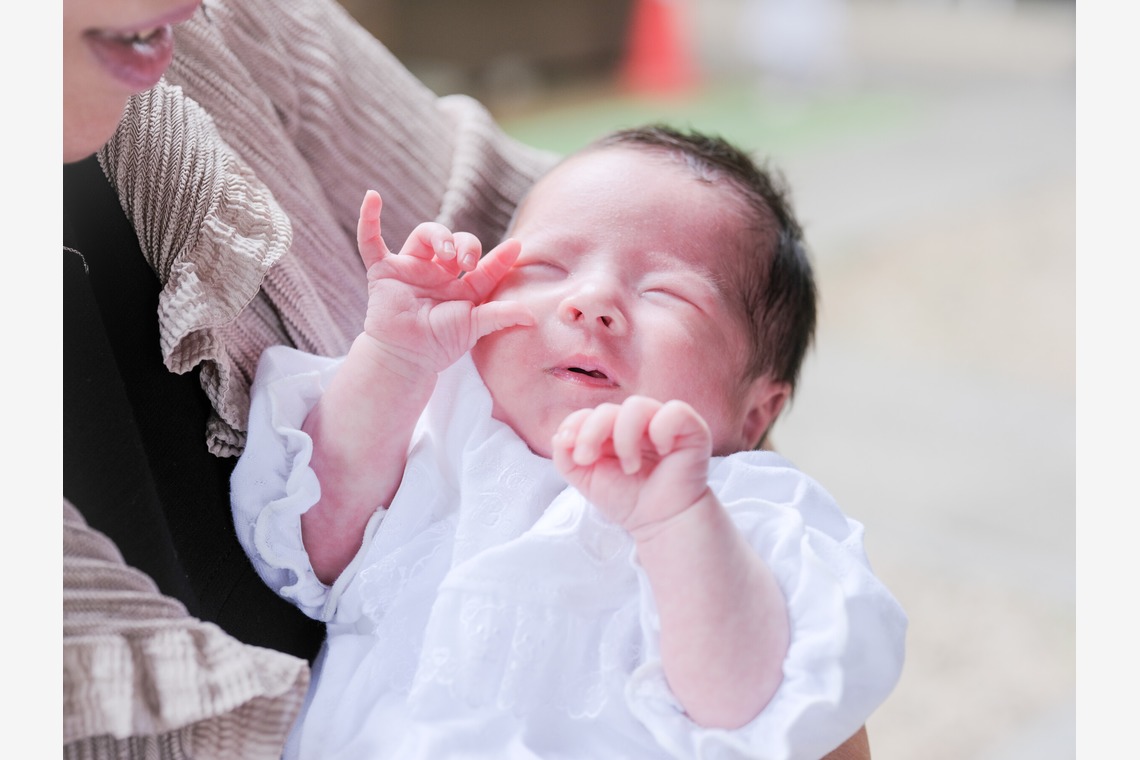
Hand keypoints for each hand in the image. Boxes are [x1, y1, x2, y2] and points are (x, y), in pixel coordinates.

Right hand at [355, 189, 532, 376]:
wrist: (407, 358)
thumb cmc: (440, 344)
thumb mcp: (475, 326)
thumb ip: (501, 316)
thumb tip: (534, 316)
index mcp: (461, 288)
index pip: (485, 265)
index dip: (501, 256)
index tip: (516, 246)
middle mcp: (437, 274)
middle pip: (455, 241)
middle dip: (466, 245)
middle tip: (467, 262)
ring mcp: (410, 270)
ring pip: (425, 235)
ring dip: (439, 235)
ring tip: (446, 252)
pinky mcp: (383, 271)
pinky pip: (371, 242)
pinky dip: (368, 220)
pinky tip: (372, 197)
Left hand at [552, 396, 712, 535]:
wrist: (659, 523)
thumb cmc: (628, 499)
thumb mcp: (586, 479)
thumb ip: (566, 457)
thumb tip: (560, 436)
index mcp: (612, 429)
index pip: (588, 412)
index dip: (576, 427)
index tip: (576, 455)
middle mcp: (636, 422)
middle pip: (607, 409)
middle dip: (591, 434)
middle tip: (589, 460)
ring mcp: (663, 423)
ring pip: (637, 406)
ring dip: (625, 438)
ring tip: (630, 466)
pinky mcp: (691, 429)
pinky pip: (675, 411)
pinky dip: (661, 429)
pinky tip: (661, 451)